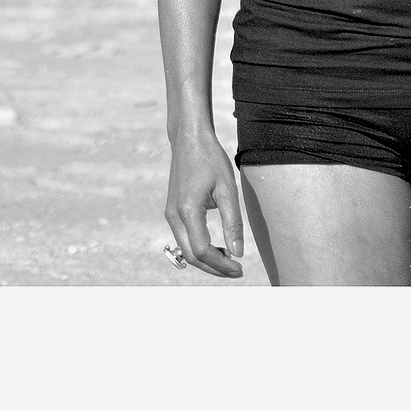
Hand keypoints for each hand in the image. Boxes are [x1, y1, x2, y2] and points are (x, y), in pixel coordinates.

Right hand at [163, 131, 246, 278]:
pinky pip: (184, 238)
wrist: (189, 139)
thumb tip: (238, 253)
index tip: (239, 268)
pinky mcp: (172, 211)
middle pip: (191, 256)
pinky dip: (200, 248)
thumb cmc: (210, 159)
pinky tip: (218, 247)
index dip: (221, 264)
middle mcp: (174, 216)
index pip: (202, 250)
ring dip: (207, 260)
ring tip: (230, 261)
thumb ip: (232, 222)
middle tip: (237, 271)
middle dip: (214, 268)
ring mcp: (170, 214)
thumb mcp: (227, 189)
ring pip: (186, 250)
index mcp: (187, 211)